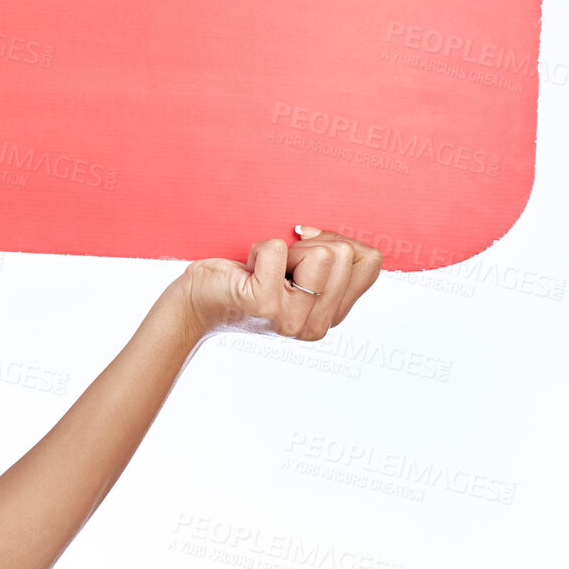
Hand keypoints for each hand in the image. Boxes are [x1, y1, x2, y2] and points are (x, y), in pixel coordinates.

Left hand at [176, 225, 382, 343]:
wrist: (197, 301)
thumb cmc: (247, 278)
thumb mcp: (301, 272)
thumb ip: (335, 263)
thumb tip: (350, 242)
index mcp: (333, 315)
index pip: (370, 261)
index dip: (338, 242)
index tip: (305, 254)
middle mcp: (317, 325)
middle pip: (346, 253)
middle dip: (308, 246)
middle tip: (276, 268)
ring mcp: (291, 318)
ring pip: (321, 252)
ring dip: (285, 249)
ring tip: (262, 271)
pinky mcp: (263, 303)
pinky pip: (275, 248)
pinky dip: (257, 249)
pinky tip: (245, 272)